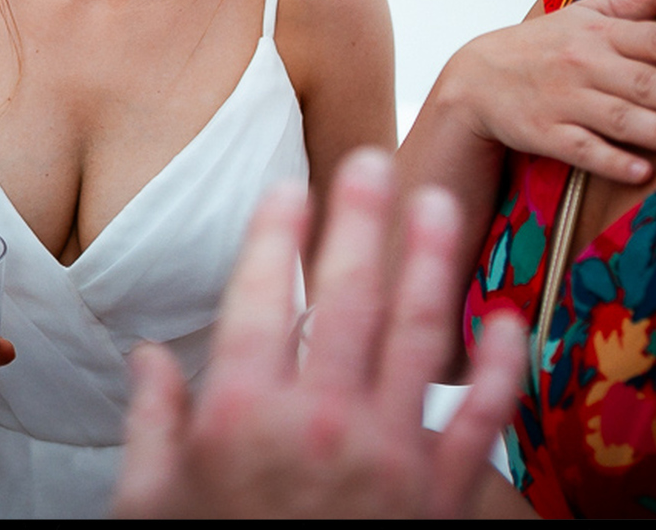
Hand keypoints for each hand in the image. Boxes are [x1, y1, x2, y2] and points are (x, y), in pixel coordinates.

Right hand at [113, 149, 528, 518]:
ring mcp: (387, 457)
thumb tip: (149, 362)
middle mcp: (320, 422)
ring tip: (443, 203)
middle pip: (346, 298)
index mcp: (242, 416)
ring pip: (419, 336)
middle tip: (373, 161)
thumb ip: (153, 429)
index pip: (262, 298)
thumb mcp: (150, 510)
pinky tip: (507, 319)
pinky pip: (480, 420)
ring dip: (433, 263)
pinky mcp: (438, 497)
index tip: (289, 186)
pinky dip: (500, 368)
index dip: (276, 234)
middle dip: (361, 220)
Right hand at [438, 0, 655, 183]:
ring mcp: (563, 101)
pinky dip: (611, 161)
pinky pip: (582, 150)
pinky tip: (641, 173)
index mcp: (599, 33)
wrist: (477, 78)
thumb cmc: (544, 45)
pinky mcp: (546, 134)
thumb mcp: (588, 13)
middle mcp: (583, 65)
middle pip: (640, 81)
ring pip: (617, 117)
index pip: (652, 38)